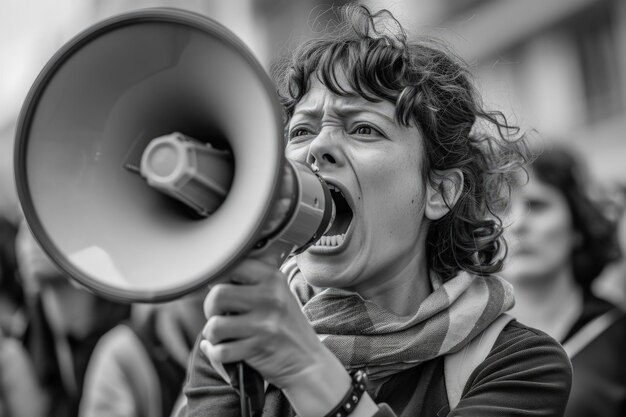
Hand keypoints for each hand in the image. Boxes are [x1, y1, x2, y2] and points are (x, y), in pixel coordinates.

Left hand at [200, 258, 352, 415]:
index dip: (219, 279)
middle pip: (217, 295)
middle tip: (220, 315)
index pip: (231, 265)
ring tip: (222, 334)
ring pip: (214, 325)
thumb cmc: (286, 326)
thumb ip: (252, 282)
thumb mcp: (278, 295)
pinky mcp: (258, 347)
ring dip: (212, 334)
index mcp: (273, 278)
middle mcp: (270, 297)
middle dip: (210, 309)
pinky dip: (214, 352)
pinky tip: (221, 349)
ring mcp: (265, 323)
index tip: (222, 290)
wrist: (308, 361)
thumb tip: (211, 276)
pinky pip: (220, 351)